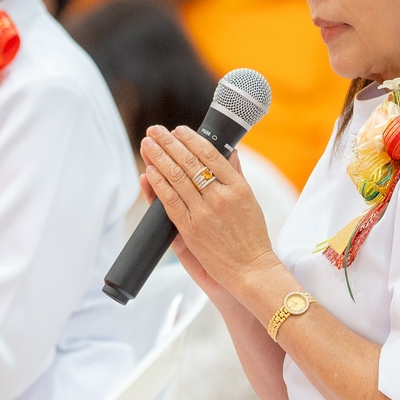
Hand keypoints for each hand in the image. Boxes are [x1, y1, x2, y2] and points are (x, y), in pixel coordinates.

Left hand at [138, 125, 275, 299]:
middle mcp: (220, 197)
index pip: (210, 154)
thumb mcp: (250, 201)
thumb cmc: (252, 238)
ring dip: (158, 158)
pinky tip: (149, 172)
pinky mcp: (191, 230)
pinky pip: (171, 202)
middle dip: (169, 143)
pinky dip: (158, 185)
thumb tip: (231, 152)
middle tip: (155, 130)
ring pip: (177, 178)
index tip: (178, 130)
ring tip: (147, 144)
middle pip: (189, 162)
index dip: (191, 139)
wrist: (251, 269)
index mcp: (237, 187)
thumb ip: (237, 176)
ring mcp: (204, 213)